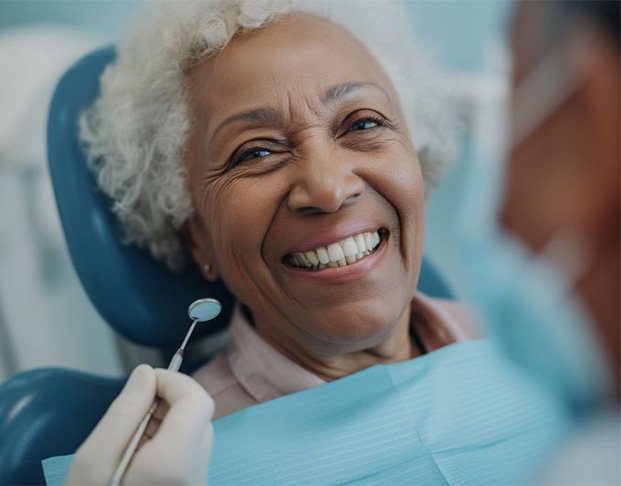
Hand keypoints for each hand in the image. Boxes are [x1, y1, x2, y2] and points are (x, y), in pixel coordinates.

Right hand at [66, 364, 213, 484]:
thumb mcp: (92, 462)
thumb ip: (123, 412)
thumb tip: (146, 374)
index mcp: (174, 463)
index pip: (198, 401)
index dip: (175, 381)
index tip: (144, 381)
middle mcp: (196, 473)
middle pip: (199, 415)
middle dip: (168, 401)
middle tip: (130, 413)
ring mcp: (198, 483)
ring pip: (196, 432)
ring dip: (167, 421)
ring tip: (129, 440)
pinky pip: (190, 452)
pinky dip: (168, 441)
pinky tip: (139, 457)